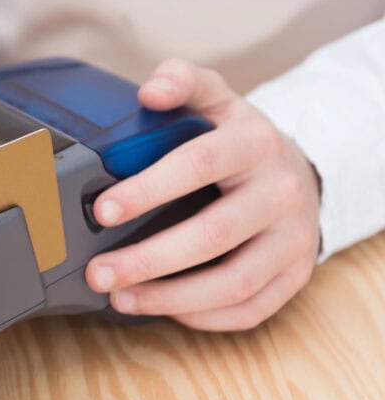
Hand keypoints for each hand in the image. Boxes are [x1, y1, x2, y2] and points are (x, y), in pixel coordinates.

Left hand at [85, 59, 320, 330]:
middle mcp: (281, 192)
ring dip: (170, 298)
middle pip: (212, 234)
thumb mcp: (216, 100)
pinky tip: (164, 309)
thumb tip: (150, 90)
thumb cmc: (239, 141)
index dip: (148, 190)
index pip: (199, 165)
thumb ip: (182, 82)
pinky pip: (250, 309)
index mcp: (254, 143)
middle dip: (148, 259)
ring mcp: (293, 239)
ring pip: (233, 282)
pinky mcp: (295, 275)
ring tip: (120, 298)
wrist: (300, 171)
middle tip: (99, 272)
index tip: (103, 210)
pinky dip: (204, 316)